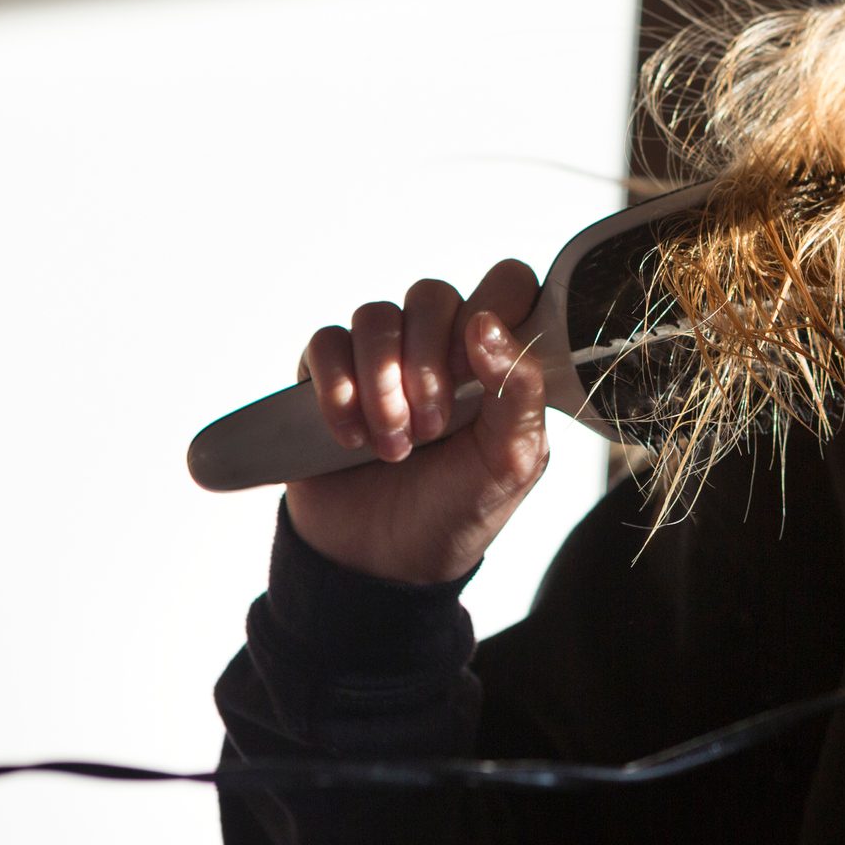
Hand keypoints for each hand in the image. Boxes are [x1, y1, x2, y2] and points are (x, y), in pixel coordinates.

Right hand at [284, 258, 548, 584]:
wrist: (387, 563)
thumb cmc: (460, 507)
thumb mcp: (511, 462)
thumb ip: (519, 391)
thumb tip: (487, 325)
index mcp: (496, 357)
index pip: (507, 282)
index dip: (493, 312)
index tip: (478, 372)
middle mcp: (440, 344)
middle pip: (432, 294)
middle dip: (428, 363)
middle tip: (431, 428)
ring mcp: (381, 357)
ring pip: (375, 316)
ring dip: (382, 383)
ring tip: (394, 446)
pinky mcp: (329, 375)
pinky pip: (325, 344)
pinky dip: (337, 389)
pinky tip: (351, 437)